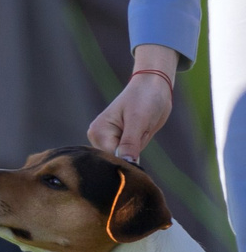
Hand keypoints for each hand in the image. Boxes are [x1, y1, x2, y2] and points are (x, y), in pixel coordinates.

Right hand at [90, 46, 181, 160]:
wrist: (153, 87)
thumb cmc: (144, 98)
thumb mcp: (138, 121)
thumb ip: (130, 143)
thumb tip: (126, 163)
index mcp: (98, 132)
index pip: (111, 157)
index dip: (127, 160)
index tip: (139, 150)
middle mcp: (99, 137)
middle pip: (117, 160)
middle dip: (133, 153)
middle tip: (140, 132)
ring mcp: (109, 140)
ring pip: (125, 159)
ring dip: (138, 150)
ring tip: (141, 131)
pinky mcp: (120, 141)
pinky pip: (131, 155)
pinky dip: (139, 148)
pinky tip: (141, 133)